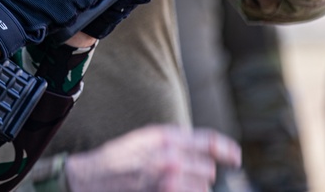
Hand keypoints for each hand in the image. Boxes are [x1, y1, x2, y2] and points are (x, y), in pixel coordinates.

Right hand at [64, 125, 241, 190]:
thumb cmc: (116, 161)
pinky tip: (166, 191)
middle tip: (178, 178)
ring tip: (169, 188)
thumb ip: (172, 144)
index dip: (225, 150)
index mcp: (164, 138)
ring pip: (201, 189)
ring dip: (191, 190)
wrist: (89, 180)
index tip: (235, 158)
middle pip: (207, 170)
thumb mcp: (143, 141)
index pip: (208, 142)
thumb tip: (203, 155)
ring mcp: (168, 182)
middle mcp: (170, 158)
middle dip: (198, 176)